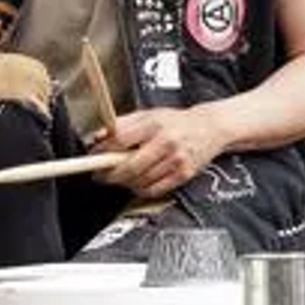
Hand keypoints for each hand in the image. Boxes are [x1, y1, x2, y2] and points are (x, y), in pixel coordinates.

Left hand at [91, 107, 228, 197]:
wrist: (210, 127)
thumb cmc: (176, 121)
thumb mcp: (148, 114)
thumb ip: (122, 124)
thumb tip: (97, 136)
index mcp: (153, 124)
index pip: (120, 140)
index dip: (102, 152)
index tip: (94, 156)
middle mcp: (165, 142)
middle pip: (128, 166)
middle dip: (110, 174)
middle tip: (101, 175)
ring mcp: (176, 160)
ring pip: (140, 180)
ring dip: (124, 182)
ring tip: (121, 177)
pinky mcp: (183, 174)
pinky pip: (154, 189)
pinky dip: (141, 189)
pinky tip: (137, 183)